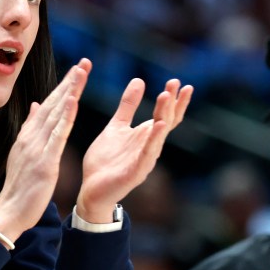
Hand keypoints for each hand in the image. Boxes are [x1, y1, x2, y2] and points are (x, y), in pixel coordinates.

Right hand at [0, 59, 91, 241]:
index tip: (76, 70)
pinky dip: (65, 117)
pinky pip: (57, 136)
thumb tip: (37, 105)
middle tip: (84, 62)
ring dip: (69, 92)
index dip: (63, 87)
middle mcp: (32, 137)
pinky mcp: (45, 161)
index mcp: (29, 136)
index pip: (48, 105)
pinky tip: (73, 102)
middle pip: (53, 104)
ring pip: (56, 114)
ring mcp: (37, 148)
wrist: (9, 210)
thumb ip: (31, 128)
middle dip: (69, 82)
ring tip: (81, 73)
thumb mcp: (23, 153)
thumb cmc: (19, 186)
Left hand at [76, 77, 192, 222]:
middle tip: (174, 83)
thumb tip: (139, 80)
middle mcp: (149, 147)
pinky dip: (153, 141)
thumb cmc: (106, 160)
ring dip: (163, 117)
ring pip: (158, 137)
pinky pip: (146, 155)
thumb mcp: (116, 126)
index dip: (174, 100)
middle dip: (170, 103)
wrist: (91, 189)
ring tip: (166, 98)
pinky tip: (158, 127)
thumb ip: (128, 106)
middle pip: (165, 122)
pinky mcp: (135, 172)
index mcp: (146, 136)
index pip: (165, 116)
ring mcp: (144, 160)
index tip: (178, 82)